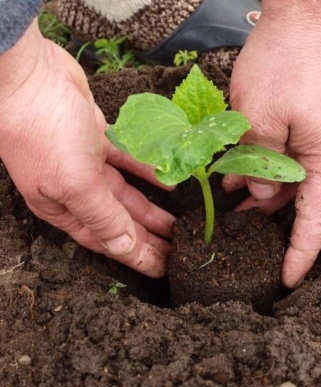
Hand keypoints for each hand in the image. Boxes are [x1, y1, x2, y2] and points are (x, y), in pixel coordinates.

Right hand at [0, 21, 174, 276]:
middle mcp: (73, 189)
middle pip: (119, 221)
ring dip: (152, 209)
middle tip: (181, 250)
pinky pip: (129, 161)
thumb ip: (102, 216)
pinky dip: (148, 171)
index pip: (106, 241)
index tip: (165, 269)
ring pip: (126, 194)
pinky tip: (171, 182)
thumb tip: (124, 249)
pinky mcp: (96, 137)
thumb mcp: (75, 182)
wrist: (29, 73)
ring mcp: (85, 162)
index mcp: (62, 207)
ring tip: (180, 225)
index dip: (136, 256)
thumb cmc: (44, 131)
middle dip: (149, 237)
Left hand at [223, 7, 320, 287]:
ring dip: (260, 189)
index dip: (302, 252)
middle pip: (302, 199)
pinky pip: (286, 154)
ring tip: (228, 204)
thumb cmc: (287, 63)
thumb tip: (257, 193)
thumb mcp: (262, 120)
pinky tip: (234, 171)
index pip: (318, 219)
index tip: (288, 280)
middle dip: (272, 220)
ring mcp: (320, 134)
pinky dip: (261, 166)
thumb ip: (259, 164)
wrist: (307, 15)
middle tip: (241, 240)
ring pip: (289, 177)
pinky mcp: (308, 119)